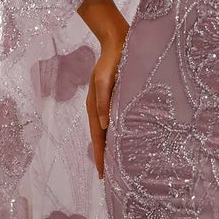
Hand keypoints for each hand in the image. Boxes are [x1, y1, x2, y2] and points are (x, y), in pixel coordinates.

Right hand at [87, 23, 127, 179]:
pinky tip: (124, 141)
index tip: (103, 174)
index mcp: (94, 106)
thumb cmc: (113, 60)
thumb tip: (104, 126)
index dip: (100, 156)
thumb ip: (103, 101)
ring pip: (106, 132)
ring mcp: (106, 104)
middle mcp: (99, 108)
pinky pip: (114, 122)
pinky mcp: (115, 99)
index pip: (97, 137)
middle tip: (109, 177)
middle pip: (100, 138)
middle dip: (104, 157)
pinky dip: (117, 134)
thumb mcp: (106, 79)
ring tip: (116, 165)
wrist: (118, 40)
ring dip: (110, 148)